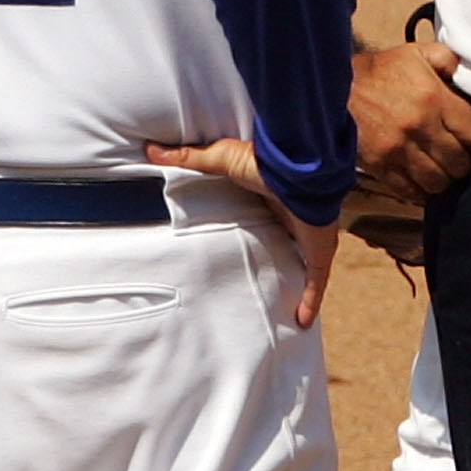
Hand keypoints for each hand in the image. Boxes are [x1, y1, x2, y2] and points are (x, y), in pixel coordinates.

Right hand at [145, 139, 338, 325]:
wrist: (298, 170)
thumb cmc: (262, 161)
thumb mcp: (220, 160)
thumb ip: (188, 159)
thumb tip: (152, 151)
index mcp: (275, 196)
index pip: (271, 215)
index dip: (265, 225)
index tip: (251, 238)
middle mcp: (296, 217)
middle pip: (289, 241)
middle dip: (282, 255)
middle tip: (264, 273)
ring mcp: (310, 237)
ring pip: (306, 264)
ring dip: (298, 282)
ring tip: (284, 301)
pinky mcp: (318, 252)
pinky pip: (316, 281)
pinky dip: (311, 300)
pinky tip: (301, 320)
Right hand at [350, 38, 470, 203]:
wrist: (333, 87)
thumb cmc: (377, 72)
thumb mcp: (415, 54)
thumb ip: (447, 59)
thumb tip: (466, 71)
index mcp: (433, 98)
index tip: (470, 137)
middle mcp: (419, 127)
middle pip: (459, 162)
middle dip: (462, 162)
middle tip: (457, 157)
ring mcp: (399, 150)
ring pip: (437, 181)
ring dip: (443, 179)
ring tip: (441, 171)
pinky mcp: (381, 166)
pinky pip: (410, 191)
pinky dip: (420, 191)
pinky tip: (421, 182)